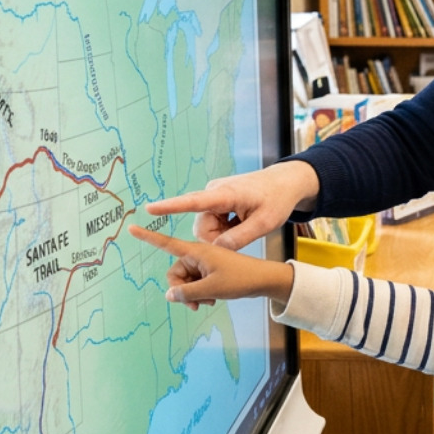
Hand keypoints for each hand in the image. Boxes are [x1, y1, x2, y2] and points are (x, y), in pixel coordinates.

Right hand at [127, 225, 294, 307]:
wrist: (267, 278)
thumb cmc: (243, 278)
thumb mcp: (213, 288)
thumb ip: (188, 293)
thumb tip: (169, 295)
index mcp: (198, 249)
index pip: (167, 242)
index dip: (148, 237)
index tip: (131, 228)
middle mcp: (198, 252)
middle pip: (175, 272)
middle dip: (182, 289)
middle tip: (197, 303)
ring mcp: (205, 260)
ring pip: (186, 280)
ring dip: (193, 293)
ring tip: (209, 301)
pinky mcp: (211, 268)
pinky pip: (196, 281)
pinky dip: (201, 291)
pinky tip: (212, 298)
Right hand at [143, 160, 319, 249]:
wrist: (284, 183)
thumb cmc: (277, 200)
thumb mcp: (264, 224)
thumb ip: (239, 238)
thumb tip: (213, 250)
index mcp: (225, 195)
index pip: (193, 202)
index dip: (171, 206)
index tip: (149, 208)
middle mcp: (214, 192)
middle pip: (202, 227)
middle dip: (218, 239)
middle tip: (243, 234)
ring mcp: (214, 195)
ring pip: (206, 227)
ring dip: (222, 234)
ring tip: (244, 225)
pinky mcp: (215, 199)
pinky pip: (211, 222)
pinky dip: (224, 228)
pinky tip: (240, 222)